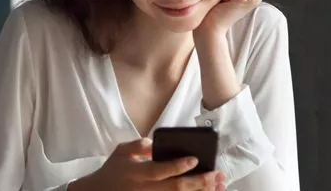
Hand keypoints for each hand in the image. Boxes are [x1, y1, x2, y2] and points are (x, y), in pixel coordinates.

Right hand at [69, 138, 224, 190]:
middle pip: (176, 188)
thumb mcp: (121, 151)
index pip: (161, 170)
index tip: (194, 159)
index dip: (179, 166)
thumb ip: (138, 145)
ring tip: (217, 186)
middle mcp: (146, 189)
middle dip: (199, 182)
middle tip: (216, 175)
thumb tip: (156, 144)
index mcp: (139, 173)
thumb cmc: (112, 170)